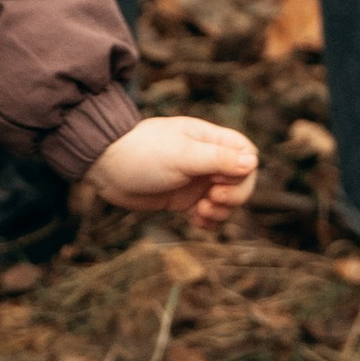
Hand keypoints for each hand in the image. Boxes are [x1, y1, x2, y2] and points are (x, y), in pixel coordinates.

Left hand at [84, 114, 258, 226]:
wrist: (106, 168)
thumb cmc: (142, 154)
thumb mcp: (182, 155)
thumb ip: (217, 159)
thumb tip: (253, 162)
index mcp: (209, 140)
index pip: (246, 153)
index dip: (244, 172)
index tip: (221, 182)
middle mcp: (206, 159)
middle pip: (241, 180)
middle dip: (234, 196)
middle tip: (212, 200)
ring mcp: (196, 180)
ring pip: (227, 200)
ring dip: (221, 212)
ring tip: (200, 212)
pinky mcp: (184, 198)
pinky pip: (208, 213)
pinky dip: (208, 221)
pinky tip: (195, 221)